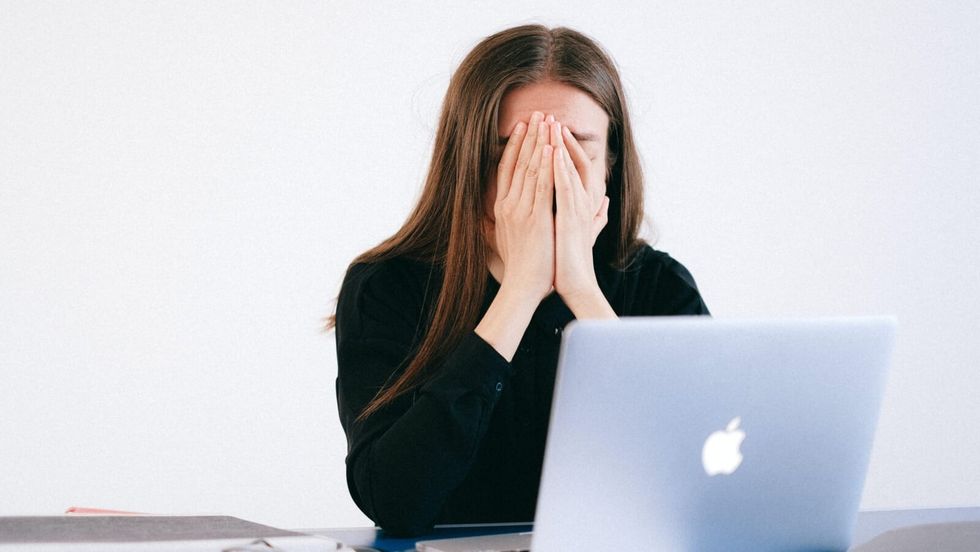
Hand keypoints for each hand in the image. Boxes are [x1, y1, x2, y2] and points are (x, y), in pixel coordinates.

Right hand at [489, 110, 555, 303]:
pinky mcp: (535, 218)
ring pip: (530, 169)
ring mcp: (520, 210)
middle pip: (518, 162)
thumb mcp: (508, 238)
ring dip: (539, 142)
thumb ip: (508, 221)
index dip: (515, 145)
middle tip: (538, 113)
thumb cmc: (521, 267)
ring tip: (547, 121)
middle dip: (529, 136)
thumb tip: (499, 213)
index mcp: (503, 208)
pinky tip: (551, 147)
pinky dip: (546, 165)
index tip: (523, 126)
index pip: (507, 169)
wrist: (523, 286)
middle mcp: (508, 205)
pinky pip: (541, 186)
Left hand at [551, 119, 609, 300]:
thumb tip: (606, 203)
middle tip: (548, 116)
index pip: (575, 167)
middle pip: (573, 162)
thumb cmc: (573, 261)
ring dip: (560, 146)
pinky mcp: (571, 218)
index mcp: (583, 204)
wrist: (576, 285)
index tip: (551, 130)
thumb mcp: (583, 232)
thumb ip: (596, 216)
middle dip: (560, 139)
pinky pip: (564, 187)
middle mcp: (584, 202)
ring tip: (550, 124)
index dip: (564, 148)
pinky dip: (559, 168)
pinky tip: (551, 152)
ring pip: (569, 170)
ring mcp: (578, 209)